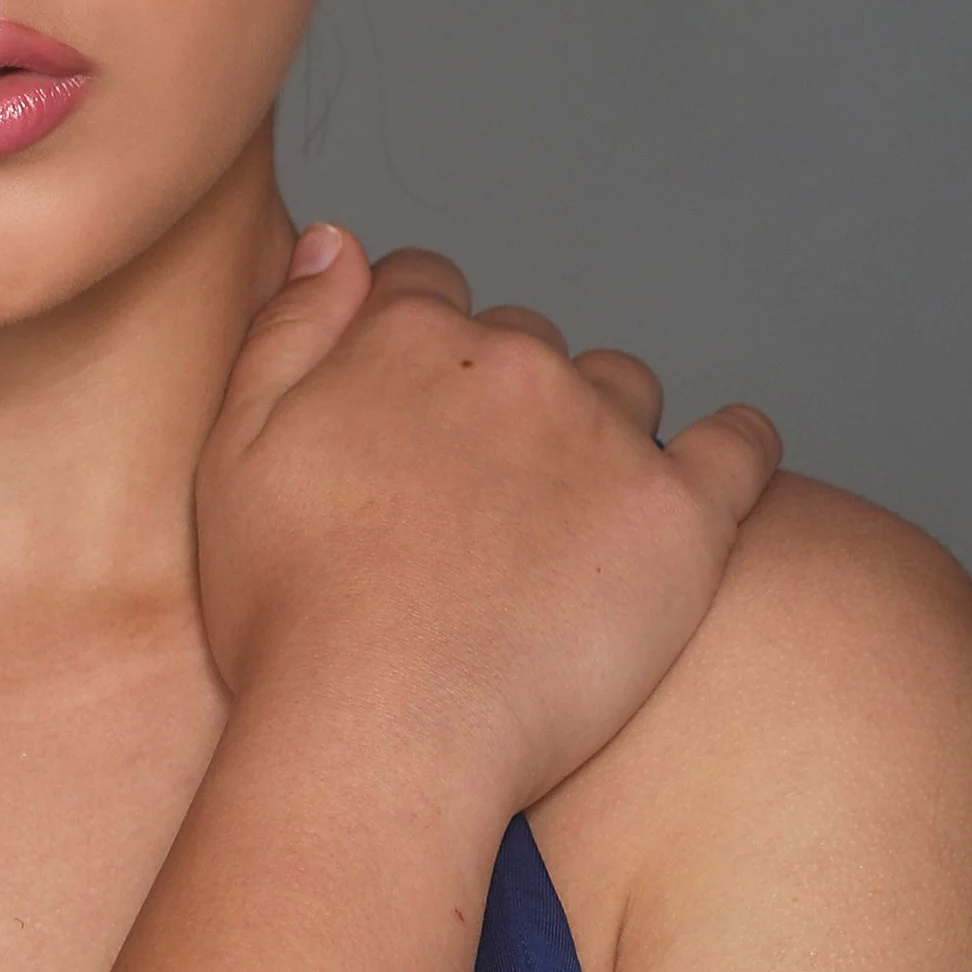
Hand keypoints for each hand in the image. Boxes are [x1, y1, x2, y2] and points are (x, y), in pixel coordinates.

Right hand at [195, 228, 779, 810]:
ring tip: (566, 514)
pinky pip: (739, 448)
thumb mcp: (233, 454)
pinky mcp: (682, 516)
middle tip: (469, 495)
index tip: (405, 410)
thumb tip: (339, 241)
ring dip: (597, 426)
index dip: (409, 343)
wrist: (380, 730)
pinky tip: (721, 461)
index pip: (422, 287)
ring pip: (621, 388)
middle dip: (498, 395)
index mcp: (406, 339)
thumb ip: (287, 331)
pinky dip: (734, 443)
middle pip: (521, 343)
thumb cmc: (287, 614)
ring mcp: (607, 435)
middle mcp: (515, 363)